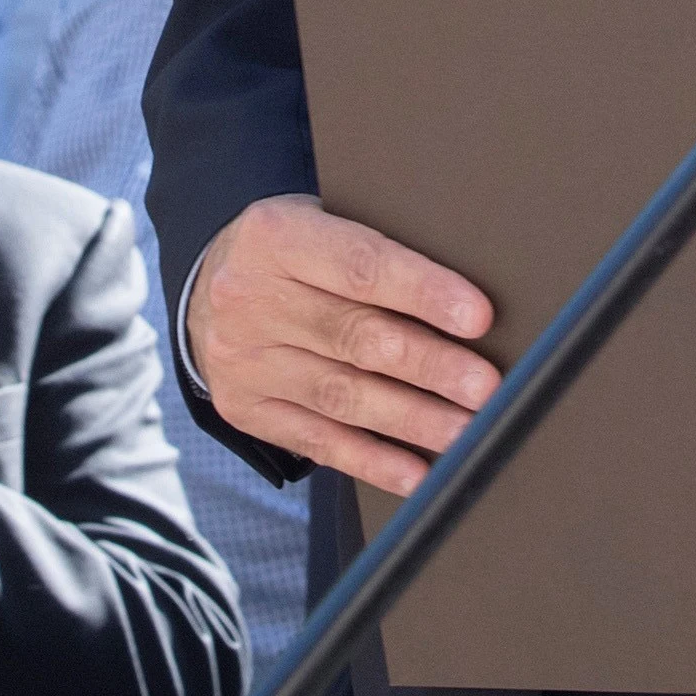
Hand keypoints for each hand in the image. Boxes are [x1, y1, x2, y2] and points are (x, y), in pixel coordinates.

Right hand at [181, 195, 495, 496]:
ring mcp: (244, 360)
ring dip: (412, 420)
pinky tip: (416, 472)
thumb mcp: (319, 223)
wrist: (209, 289)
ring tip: (467, 433)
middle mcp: (249, 298)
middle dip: (429, 366)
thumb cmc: (294, 254)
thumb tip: (467, 299)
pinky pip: (317, 441)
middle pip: (355, 337)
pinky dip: (372, 461)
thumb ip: (373, 251)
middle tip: (486, 389)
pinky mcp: (245, 409)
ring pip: (342, 396)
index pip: (359, 266)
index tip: (479, 318)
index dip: (423, 293)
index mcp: (274, 236)